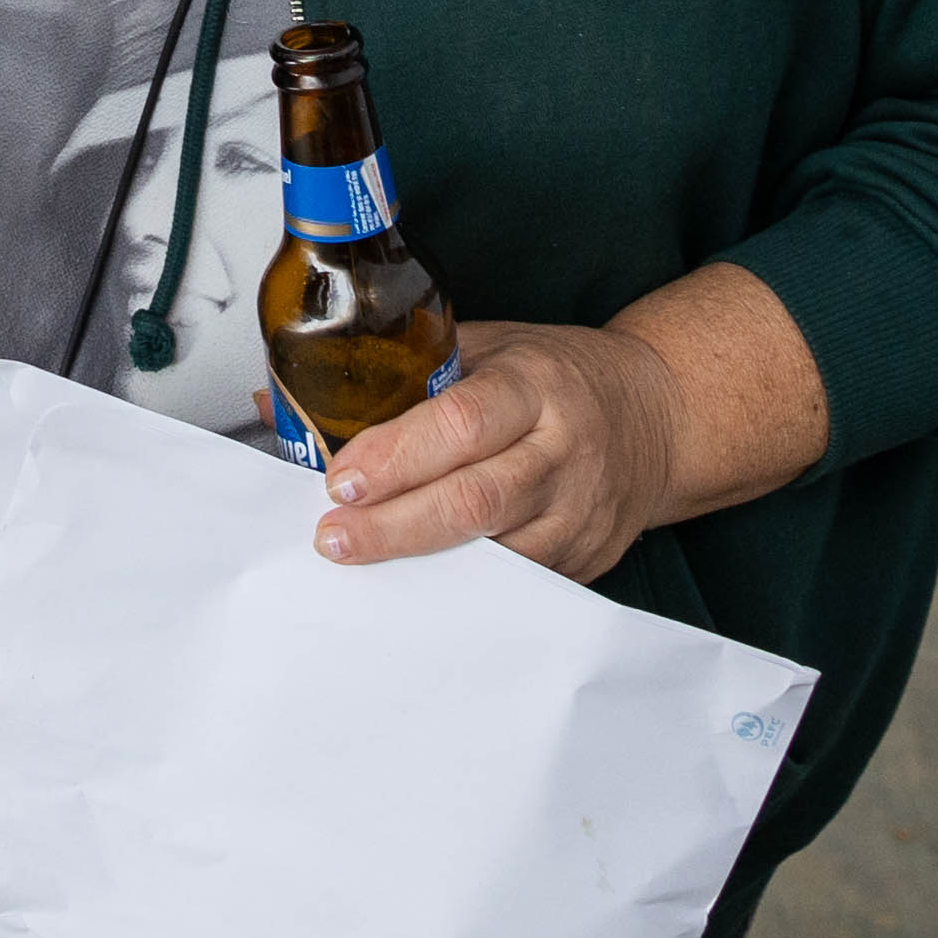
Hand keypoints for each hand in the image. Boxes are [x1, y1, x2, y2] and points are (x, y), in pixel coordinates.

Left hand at [307, 324, 684, 579]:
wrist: (656, 416)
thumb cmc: (557, 378)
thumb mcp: (490, 348)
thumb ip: (401, 375)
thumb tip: (281, 399)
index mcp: (535, 385)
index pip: (464, 423)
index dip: (398, 456)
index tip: (340, 479)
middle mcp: (563, 450)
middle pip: (475, 499)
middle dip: (395, 526)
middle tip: (333, 537)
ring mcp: (578, 512)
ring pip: (498, 552)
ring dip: (423, 564)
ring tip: (361, 565)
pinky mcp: (584, 558)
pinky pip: (517, 583)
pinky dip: (463, 588)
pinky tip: (416, 590)